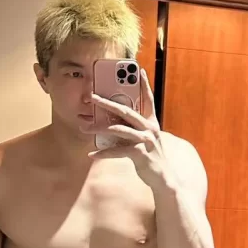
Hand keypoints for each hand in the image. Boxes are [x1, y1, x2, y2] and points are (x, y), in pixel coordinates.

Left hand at [89, 70, 171, 188]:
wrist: (164, 178)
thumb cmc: (151, 156)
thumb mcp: (144, 139)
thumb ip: (132, 128)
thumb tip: (111, 121)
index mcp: (151, 122)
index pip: (148, 99)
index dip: (144, 84)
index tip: (138, 70)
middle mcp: (150, 128)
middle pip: (126, 111)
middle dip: (107, 102)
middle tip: (92, 97)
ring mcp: (146, 140)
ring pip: (119, 129)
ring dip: (98, 128)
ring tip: (84, 128)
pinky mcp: (140, 154)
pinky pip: (117, 150)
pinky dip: (103, 152)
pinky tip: (92, 154)